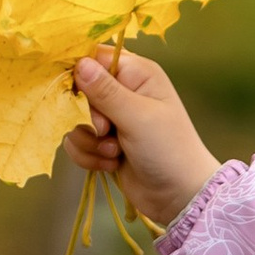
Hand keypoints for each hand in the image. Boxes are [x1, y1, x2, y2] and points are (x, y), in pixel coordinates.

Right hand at [64, 48, 222, 230]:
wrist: (180, 196)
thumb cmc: (168, 150)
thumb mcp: (137, 117)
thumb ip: (105, 90)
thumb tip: (80, 63)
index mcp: (137, 73)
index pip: (93, 57)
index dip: (79, 73)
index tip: (79, 95)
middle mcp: (123, 90)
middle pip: (78, 90)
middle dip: (88, 116)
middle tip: (108, 131)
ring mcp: (112, 118)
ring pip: (75, 120)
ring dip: (90, 141)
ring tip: (115, 152)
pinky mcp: (103, 142)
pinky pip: (77, 142)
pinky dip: (90, 156)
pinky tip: (112, 164)